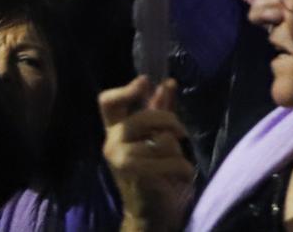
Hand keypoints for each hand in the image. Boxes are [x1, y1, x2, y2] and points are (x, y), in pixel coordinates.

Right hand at [100, 77, 193, 231]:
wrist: (150, 211)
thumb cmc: (154, 170)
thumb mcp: (157, 136)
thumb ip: (161, 109)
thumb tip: (167, 82)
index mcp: (115, 131)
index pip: (108, 103)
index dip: (125, 89)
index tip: (145, 82)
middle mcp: (112, 143)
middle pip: (144, 116)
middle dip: (170, 121)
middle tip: (181, 134)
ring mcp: (122, 159)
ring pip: (163, 139)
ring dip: (178, 152)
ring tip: (172, 166)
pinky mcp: (136, 174)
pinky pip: (172, 159)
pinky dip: (184, 169)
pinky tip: (180, 178)